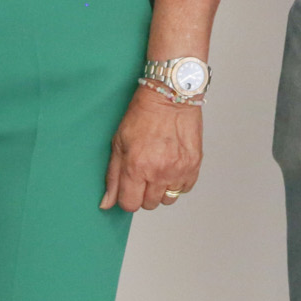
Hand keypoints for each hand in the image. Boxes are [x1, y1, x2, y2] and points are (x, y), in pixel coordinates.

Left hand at [102, 88, 201, 210]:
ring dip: (162, 189)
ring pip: (168, 199)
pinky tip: (173, 166)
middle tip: (145, 174)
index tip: (130, 188)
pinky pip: (185, 188)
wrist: (171, 95)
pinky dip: (178, 182)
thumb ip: (112, 177)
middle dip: (144, 193)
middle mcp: (158, 172)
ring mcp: (178, 169)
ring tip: (160, 170)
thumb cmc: (143, 114)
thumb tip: (106, 203)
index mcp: (136, 167)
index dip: (128, 198)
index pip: (130, 204)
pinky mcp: (194, 164)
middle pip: (149, 204)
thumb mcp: (118, 143)